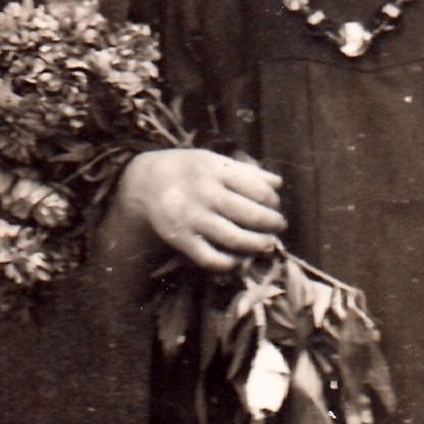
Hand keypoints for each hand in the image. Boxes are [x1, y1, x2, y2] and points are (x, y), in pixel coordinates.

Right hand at [115, 148, 286, 271]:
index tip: (275, 206)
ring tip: (267, 244)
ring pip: (235, 239)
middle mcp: (205, 193)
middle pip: (251, 215)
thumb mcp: (214, 160)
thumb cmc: (188, 170)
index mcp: (216, 170)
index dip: (273, 201)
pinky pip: (210, 258)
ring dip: (258, 245)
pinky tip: (240, 259)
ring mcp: (191, 217)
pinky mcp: (179, 238)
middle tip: (279, 226)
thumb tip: (278, 183)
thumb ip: (247, 171)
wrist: (144, 182)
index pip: (258, 189)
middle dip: (272, 224)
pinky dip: (230, 263)